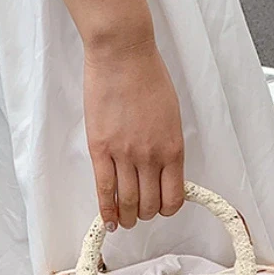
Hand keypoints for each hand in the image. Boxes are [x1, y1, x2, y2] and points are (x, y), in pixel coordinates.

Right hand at [84, 40, 183, 229]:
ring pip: (127, 202)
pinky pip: (104, 189)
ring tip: (124, 220)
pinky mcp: (100, 149)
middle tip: (139, 213)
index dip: (167, 208)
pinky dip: (106, 209)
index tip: (160, 208)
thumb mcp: (172, 117)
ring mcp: (124, 154)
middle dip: (144, 214)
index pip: (174, 197)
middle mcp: (151, 157)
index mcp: (173, 149)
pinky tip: (108, 220)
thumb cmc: (148, 78)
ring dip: (126, 217)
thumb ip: (168, 147)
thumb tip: (163, 172)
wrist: (122, 54)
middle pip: (149, 204)